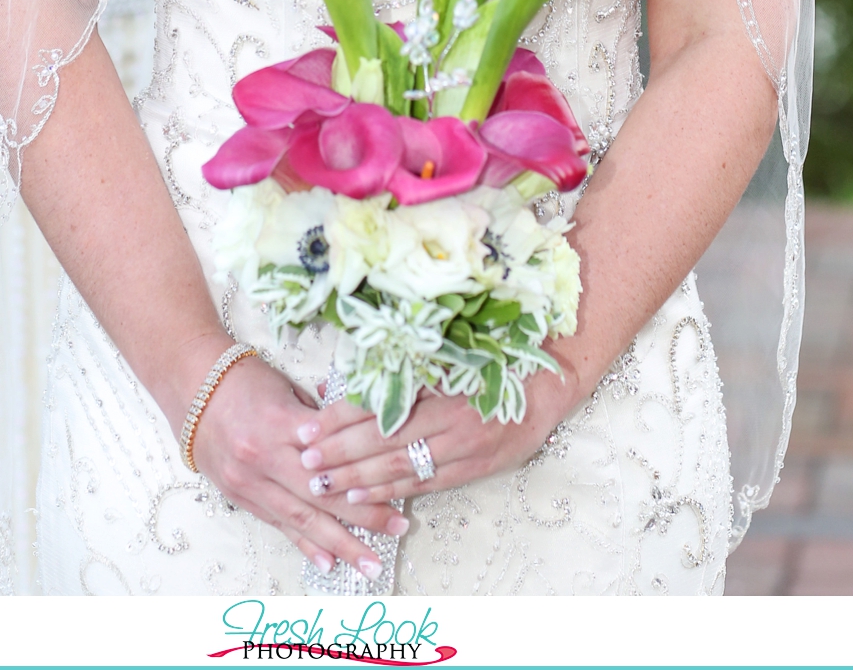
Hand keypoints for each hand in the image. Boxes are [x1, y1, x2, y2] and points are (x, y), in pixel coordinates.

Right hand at [188, 352, 408, 577]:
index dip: (366, 476)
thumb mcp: (287, 390)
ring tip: (370, 563)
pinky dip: (304, 545)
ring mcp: (248, 483)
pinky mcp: (240, 497)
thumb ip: (320, 422)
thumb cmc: (244, 379)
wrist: (191, 386)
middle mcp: (262, 460)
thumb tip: (359, 440)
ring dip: (339, 544)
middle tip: (398, 528)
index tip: (400, 484)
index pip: (332, 459)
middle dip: (364, 517)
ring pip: (301, 520)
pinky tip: (328, 563)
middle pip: (321, 496)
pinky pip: (278, 525)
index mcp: (279, 425)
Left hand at [293, 371, 573, 505]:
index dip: (340, 417)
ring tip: (322, 484)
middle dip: (339, 452)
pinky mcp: (473, 470)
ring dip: (356, 477)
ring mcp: (461, 448)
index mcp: (438, 383)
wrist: (548, 386)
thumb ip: (407, 369)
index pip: (378, 404)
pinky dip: (390, 491)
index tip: (308, 426)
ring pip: (399, 466)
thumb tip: (354, 378)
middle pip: (382, 440)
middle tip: (304, 462)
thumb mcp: (451, 357)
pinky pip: (424, 483)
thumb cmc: (495, 363)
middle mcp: (447, 418)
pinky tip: (362, 496)